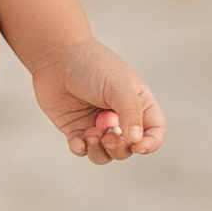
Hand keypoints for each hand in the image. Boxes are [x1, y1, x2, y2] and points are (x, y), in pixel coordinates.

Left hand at [29, 35, 164, 165]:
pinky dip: (81, 149)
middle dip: (120, 148)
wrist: (56, 56)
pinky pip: (83, 150)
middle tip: (107, 137)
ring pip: (106, 154)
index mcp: (138, 103)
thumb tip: (135, 140)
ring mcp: (98, 125)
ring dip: (100, 151)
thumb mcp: (118, 85)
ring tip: (89, 134)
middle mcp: (120, 116)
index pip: (154, 131)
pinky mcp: (76, 129)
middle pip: (129, 147)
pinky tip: (77, 139)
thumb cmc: (92, 66)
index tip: (138, 146)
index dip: (151, 143)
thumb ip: (131, 112)